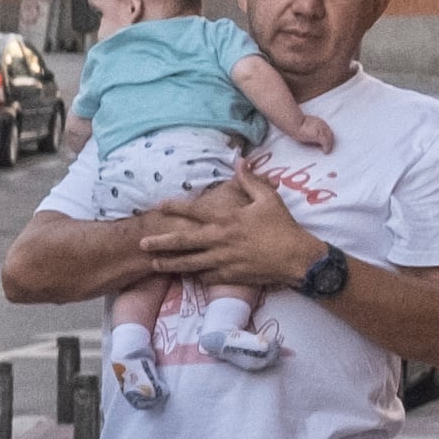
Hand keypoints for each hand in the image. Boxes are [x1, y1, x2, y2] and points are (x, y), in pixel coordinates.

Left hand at [135, 173, 326, 296]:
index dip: (174, 207)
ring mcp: (223, 261)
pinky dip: (196, 276)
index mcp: (227, 220)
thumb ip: (250, 180)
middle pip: (183, 242)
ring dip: (170, 264)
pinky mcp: (230, 276)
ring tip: (153, 264)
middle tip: (141, 243)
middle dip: (160, 243)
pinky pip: (207, 277)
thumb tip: (240, 161)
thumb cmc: (283, 227)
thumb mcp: (269, 199)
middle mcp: (220, 241)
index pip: (194, 211)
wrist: (297, 258)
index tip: (157, 205)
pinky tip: (185, 275)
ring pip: (190, 264)